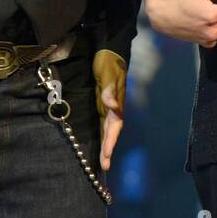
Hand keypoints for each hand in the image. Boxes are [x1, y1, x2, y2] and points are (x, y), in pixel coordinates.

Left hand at [93, 50, 125, 171]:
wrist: (109, 51)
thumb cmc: (108, 62)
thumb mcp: (108, 74)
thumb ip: (109, 90)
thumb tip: (112, 105)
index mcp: (116, 103)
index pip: (114, 126)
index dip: (110, 140)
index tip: (107, 154)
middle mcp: (114, 108)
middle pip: (112, 132)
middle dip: (109, 149)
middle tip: (105, 166)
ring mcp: (109, 107)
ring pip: (108, 130)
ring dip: (106, 146)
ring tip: (104, 163)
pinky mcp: (103, 104)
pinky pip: (103, 124)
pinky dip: (103, 136)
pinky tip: (100, 144)